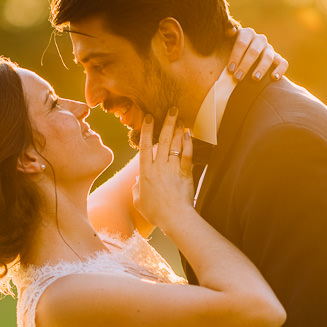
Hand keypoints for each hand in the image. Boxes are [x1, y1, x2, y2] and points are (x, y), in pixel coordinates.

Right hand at [131, 109, 192, 231]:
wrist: (174, 218)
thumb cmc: (155, 212)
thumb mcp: (138, 200)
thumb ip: (136, 188)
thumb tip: (138, 181)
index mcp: (145, 172)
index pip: (145, 146)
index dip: (147, 130)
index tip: (149, 117)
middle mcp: (159, 166)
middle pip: (164, 140)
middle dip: (168, 122)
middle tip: (172, 109)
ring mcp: (173, 169)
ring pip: (176, 144)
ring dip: (179, 129)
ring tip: (181, 117)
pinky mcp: (185, 173)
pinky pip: (187, 154)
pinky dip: (188, 143)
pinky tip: (189, 134)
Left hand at [225, 26, 288, 81]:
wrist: (241, 62)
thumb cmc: (230, 54)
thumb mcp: (224, 45)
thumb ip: (225, 38)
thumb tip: (229, 32)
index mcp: (246, 33)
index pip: (242, 43)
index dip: (236, 56)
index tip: (230, 69)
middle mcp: (259, 39)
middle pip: (254, 51)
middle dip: (245, 65)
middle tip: (237, 77)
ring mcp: (269, 49)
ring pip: (268, 57)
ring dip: (261, 68)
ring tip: (254, 79)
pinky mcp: (277, 59)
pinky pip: (283, 63)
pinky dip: (280, 70)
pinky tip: (274, 78)